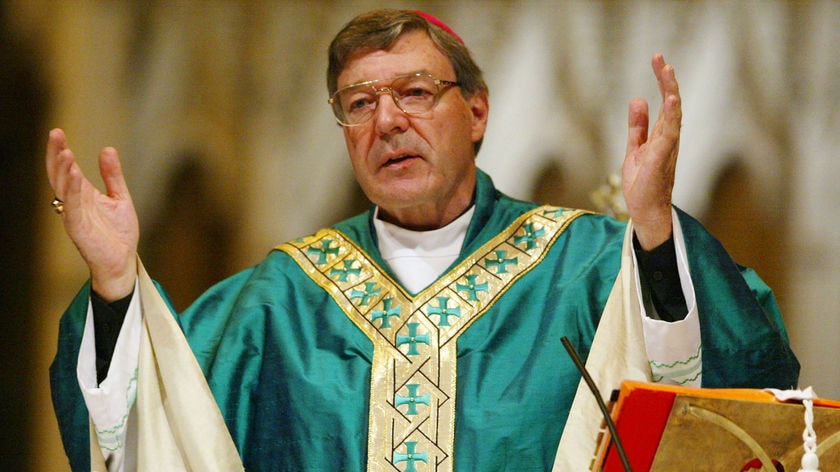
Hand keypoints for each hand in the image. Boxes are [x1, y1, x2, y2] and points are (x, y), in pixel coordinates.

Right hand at [45, 128, 138, 300]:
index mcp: (84, 194)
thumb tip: (107, 149)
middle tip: (55, 134)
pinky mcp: (78, 228)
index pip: (69, 169)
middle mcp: (75, 202)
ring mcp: (74, 215)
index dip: (62, 151)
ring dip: (63, 170)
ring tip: (65, 152)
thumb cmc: (118, 234)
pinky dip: (72, 191)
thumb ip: (113, 176)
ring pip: (63, 189)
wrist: (123, 262)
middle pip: (60, 174)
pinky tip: (74, 176)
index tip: (58, 132)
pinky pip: (72, 207)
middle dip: (56, 154)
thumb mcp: (120, 198)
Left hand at [623, 53, 681, 249]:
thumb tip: (638, 100)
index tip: (657, 60)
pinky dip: (671, 116)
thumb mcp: (635, 149)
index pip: (665, 102)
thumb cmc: (643, 184)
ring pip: (673, 114)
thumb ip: (637, 126)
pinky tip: (671, 100)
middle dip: (666, 80)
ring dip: (670, 92)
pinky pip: (670, 134)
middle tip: (660, 58)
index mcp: (662, 135)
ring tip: (667, 71)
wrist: (645, 211)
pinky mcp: (661, 158)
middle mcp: (669, 138)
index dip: (662, 81)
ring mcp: (667, 148)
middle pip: (671, 103)